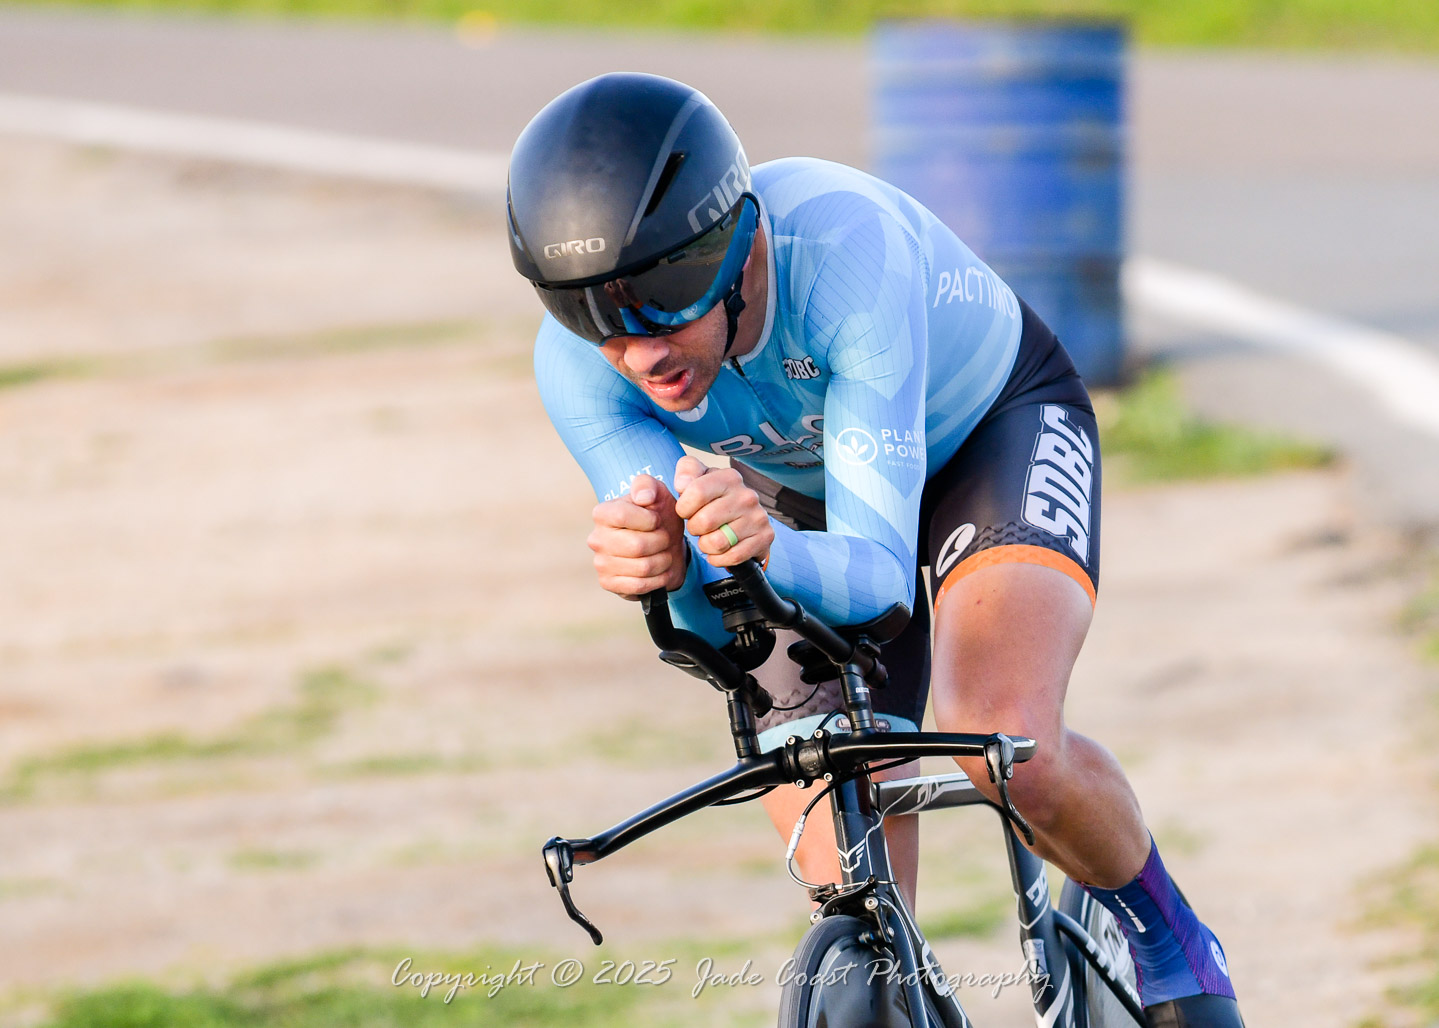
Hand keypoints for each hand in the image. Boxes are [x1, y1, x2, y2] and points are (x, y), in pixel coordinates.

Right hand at [588, 473, 687, 597]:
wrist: (665, 548)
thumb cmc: (658, 518)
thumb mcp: (658, 494)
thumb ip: (648, 485)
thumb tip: (642, 497)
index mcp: (602, 513)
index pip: (622, 516)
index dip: (649, 520)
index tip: (657, 520)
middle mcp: (596, 538)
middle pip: (637, 546)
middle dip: (661, 542)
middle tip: (664, 539)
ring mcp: (600, 563)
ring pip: (642, 567)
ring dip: (663, 561)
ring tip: (664, 553)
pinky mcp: (608, 583)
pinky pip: (639, 586)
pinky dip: (657, 579)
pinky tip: (660, 571)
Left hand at [673, 455, 773, 567]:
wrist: (744, 518)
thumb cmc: (714, 498)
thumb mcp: (699, 478)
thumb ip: (687, 472)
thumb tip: (683, 484)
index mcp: (729, 478)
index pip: (696, 493)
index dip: (683, 507)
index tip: (686, 511)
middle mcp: (747, 496)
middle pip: (705, 521)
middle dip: (694, 529)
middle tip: (699, 526)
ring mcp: (758, 517)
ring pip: (717, 542)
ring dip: (706, 546)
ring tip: (709, 538)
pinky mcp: (765, 537)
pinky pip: (733, 557)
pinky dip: (719, 559)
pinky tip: (718, 552)